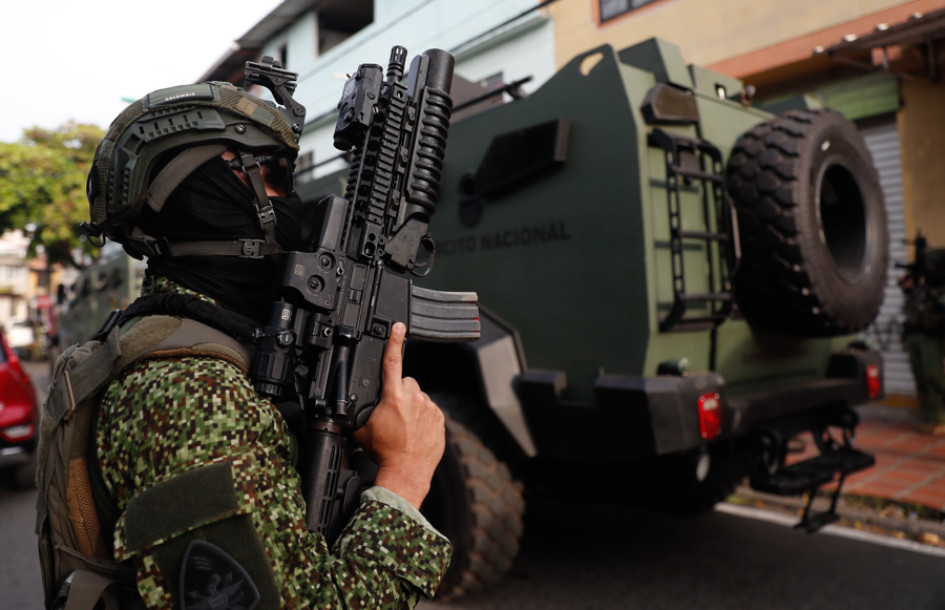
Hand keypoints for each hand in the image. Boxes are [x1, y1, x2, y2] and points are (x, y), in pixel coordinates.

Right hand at [353, 322, 444, 508]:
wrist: (406, 471)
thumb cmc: (384, 452)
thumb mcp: (362, 428)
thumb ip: (359, 410)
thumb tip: (348, 405)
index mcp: (393, 397)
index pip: (392, 362)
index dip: (394, 341)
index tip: (398, 326)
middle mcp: (413, 398)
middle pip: (406, 382)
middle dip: (400, 392)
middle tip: (393, 413)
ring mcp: (429, 407)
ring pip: (418, 397)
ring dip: (412, 406)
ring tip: (405, 426)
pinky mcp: (440, 418)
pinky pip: (430, 410)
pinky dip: (423, 417)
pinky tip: (415, 431)